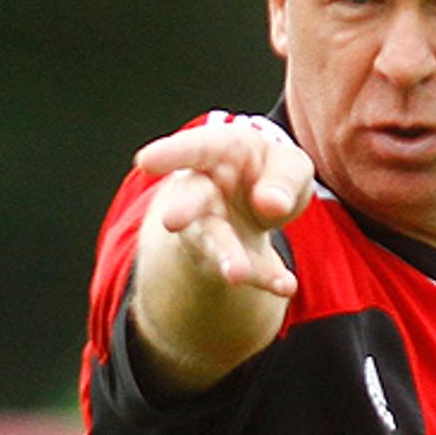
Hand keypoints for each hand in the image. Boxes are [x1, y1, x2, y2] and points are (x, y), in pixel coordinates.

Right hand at [135, 120, 314, 296]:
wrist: (265, 202)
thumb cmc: (270, 170)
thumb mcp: (290, 164)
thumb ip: (284, 178)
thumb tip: (272, 203)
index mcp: (220, 152)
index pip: (195, 148)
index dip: (170, 153)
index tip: (145, 161)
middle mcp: (204, 189)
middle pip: (191, 197)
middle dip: (183, 208)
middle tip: (172, 220)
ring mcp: (209, 226)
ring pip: (212, 241)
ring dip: (224, 256)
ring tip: (236, 274)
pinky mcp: (227, 257)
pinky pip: (248, 269)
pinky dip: (266, 277)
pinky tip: (285, 285)